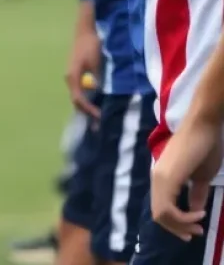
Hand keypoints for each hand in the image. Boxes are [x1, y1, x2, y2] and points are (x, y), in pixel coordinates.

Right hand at [65, 8, 101, 119]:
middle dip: (87, 111)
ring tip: (98, 116)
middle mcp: (69, 78)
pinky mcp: (76, 73)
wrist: (85, 31)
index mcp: (72, 76)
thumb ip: (95, 79)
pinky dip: (87, 98)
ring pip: (78, 95)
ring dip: (87, 106)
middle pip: (76, 100)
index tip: (100, 117)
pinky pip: (80, 90)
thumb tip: (97, 94)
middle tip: (99, 124)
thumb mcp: (95, 63)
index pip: (78, 98)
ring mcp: (72, 76)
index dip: (88, 109)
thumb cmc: (90, 46)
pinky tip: (95, 103)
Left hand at [152, 116, 223, 239]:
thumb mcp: (201, 176)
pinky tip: (199, 213)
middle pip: (159, 215)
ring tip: (199, 224)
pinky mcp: (167, 176)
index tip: (197, 228)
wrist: (202, 126)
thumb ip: (196, 193)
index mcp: (162, 178)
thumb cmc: (203, 148)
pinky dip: (183, 217)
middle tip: (196, 232)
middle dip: (178, 228)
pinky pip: (167, 207)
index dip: (177, 224)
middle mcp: (156, 178)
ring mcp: (160, 176)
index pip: (161, 209)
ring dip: (181, 224)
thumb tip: (195, 210)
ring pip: (161, 213)